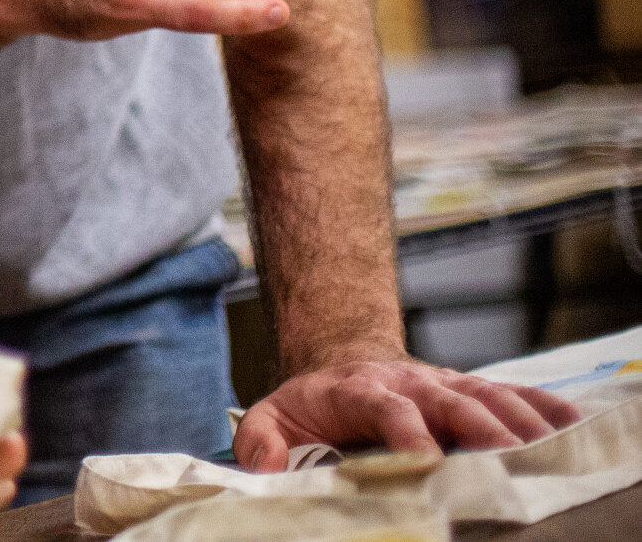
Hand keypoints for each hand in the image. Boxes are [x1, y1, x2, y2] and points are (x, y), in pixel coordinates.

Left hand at [235, 356, 582, 470]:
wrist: (342, 361)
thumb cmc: (312, 405)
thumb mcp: (271, 417)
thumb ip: (259, 440)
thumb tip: (263, 467)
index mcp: (359, 391)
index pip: (386, 407)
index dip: (407, 431)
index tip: (425, 460)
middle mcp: (409, 383)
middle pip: (450, 401)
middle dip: (479, 427)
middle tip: (506, 456)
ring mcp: (445, 385)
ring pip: (487, 395)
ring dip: (520, 419)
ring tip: (548, 446)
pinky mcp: (470, 392)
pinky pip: (511, 394)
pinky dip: (542, 406)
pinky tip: (570, 424)